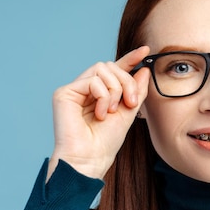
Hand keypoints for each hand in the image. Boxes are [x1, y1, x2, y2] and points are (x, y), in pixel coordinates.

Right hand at [46, 46, 150, 180]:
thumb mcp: (129, 112)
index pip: (115, 70)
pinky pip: (92, 80)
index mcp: (101, 93)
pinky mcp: (64, 93)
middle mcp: (86, 89)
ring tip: (112, 111)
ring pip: (103, 69)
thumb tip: (143, 69)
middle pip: (111, 66)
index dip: (130, 59)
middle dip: (127, 82)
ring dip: (115, 90)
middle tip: (131, 103)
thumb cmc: (106, 141)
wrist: (90, 158)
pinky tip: (100, 113)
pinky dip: (102, 96)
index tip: (145, 51)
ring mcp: (75, 90)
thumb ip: (136, 91)